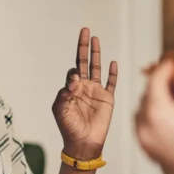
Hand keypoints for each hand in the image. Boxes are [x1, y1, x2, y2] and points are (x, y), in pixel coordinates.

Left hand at [52, 28, 118, 158]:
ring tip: (95, 39)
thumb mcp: (60, 110)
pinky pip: (111, 82)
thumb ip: (64, 93)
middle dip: (84, 47)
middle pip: (83, 62)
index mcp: (71, 89)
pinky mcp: (108, 98)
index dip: (74, 74)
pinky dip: (112, 72)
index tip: (75, 84)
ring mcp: (96, 91)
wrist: (83, 142)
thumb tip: (74, 79)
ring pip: (97, 67)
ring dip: (96, 53)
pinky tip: (112, 62)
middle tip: (85, 30)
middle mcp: (84, 87)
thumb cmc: (68, 127)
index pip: (73, 72)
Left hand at [135, 58, 173, 173]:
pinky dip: (154, 115)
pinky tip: (172, 114)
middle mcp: (143, 123)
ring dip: (157, 98)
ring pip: (143, 108)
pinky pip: (144, 124)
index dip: (166, 65)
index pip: (156, 78)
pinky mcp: (145, 148)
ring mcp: (141, 137)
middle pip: (148, 93)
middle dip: (162, 82)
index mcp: (156, 110)